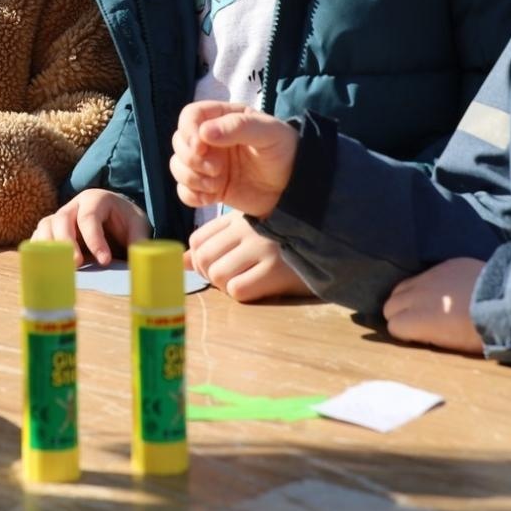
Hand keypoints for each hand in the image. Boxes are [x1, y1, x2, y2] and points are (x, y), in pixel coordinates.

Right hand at [31, 189, 149, 266]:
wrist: (114, 217)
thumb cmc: (124, 220)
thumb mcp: (137, 224)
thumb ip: (138, 238)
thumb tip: (138, 258)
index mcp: (95, 199)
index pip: (89, 217)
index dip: (95, 239)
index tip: (105, 261)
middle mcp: (73, 205)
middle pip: (62, 218)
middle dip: (67, 242)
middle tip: (76, 263)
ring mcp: (59, 217)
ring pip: (46, 226)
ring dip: (50, 247)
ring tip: (60, 267)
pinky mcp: (51, 231)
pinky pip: (39, 238)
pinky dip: (40, 251)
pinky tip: (47, 265)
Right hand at [169, 101, 297, 216]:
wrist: (296, 188)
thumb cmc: (285, 151)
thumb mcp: (268, 133)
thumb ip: (238, 127)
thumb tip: (204, 133)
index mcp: (223, 118)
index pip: (190, 115)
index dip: (188, 131)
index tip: (200, 147)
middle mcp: (211, 139)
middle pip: (179, 142)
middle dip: (191, 159)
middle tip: (216, 170)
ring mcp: (208, 164)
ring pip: (178, 167)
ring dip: (191, 178)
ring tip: (216, 184)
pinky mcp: (209, 187)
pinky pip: (184, 191)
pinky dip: (192, 195)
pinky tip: (211, 197)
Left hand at [185, 211, 311, 301]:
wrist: (328, 249)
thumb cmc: (284, 245)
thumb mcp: (250, 234)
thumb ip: (216, 244)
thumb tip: (182, 262)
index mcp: (240, 217)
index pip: (197, 239)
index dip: (198, 259)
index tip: (213, 267)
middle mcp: (248, 229)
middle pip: (203, 258)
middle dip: (208, 275)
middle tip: (227, 279)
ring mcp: (262, 248)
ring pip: (217, 275)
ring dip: (225, 286)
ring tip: (244, 282)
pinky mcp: (276, 269)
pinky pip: (238, 289)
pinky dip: (241, 294)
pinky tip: (258, 288)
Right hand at [383, 258, 486, 354]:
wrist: (507, 301)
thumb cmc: (481, 332)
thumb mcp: (452, 344)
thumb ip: (428, 335)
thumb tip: (420, 332)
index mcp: (418, 320)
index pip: (393, 325)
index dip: (403, 332)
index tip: (415, 336)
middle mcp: (417, 296)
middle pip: (390, 304)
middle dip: (398, 314)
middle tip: (415, 321)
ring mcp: (429, 277)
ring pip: (401, 286)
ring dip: (407, 297)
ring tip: (423, 304)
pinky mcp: (444, 264)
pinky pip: (424, 274)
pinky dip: (426, 284)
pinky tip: (442, 290)